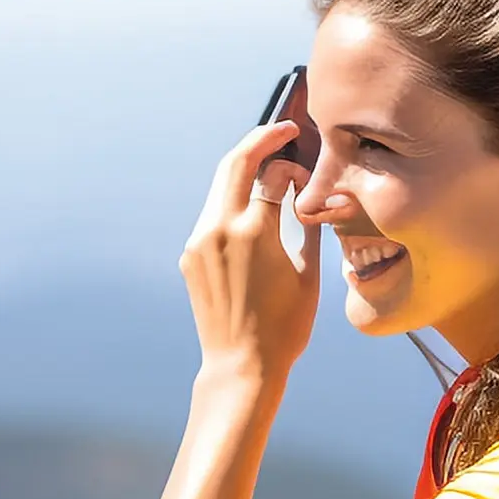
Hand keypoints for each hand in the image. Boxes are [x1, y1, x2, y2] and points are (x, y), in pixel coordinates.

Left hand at [178, 121, 323, 380]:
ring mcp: (199, 242)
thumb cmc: (284, 328)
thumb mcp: (308, 275)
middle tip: (281, 131)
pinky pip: (212, 217)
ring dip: (244, 175)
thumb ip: (304, 226)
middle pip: (234, 164)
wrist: (241, 366)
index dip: (291, 167)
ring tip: (269, 177)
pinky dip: (233, 206)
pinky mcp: (190, 257)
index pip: (271, 175)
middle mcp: (219, 229)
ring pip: (220, 189)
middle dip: (258, 141)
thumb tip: (301, 195)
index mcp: (253, 232)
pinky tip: (252, 219)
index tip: (306, 173)